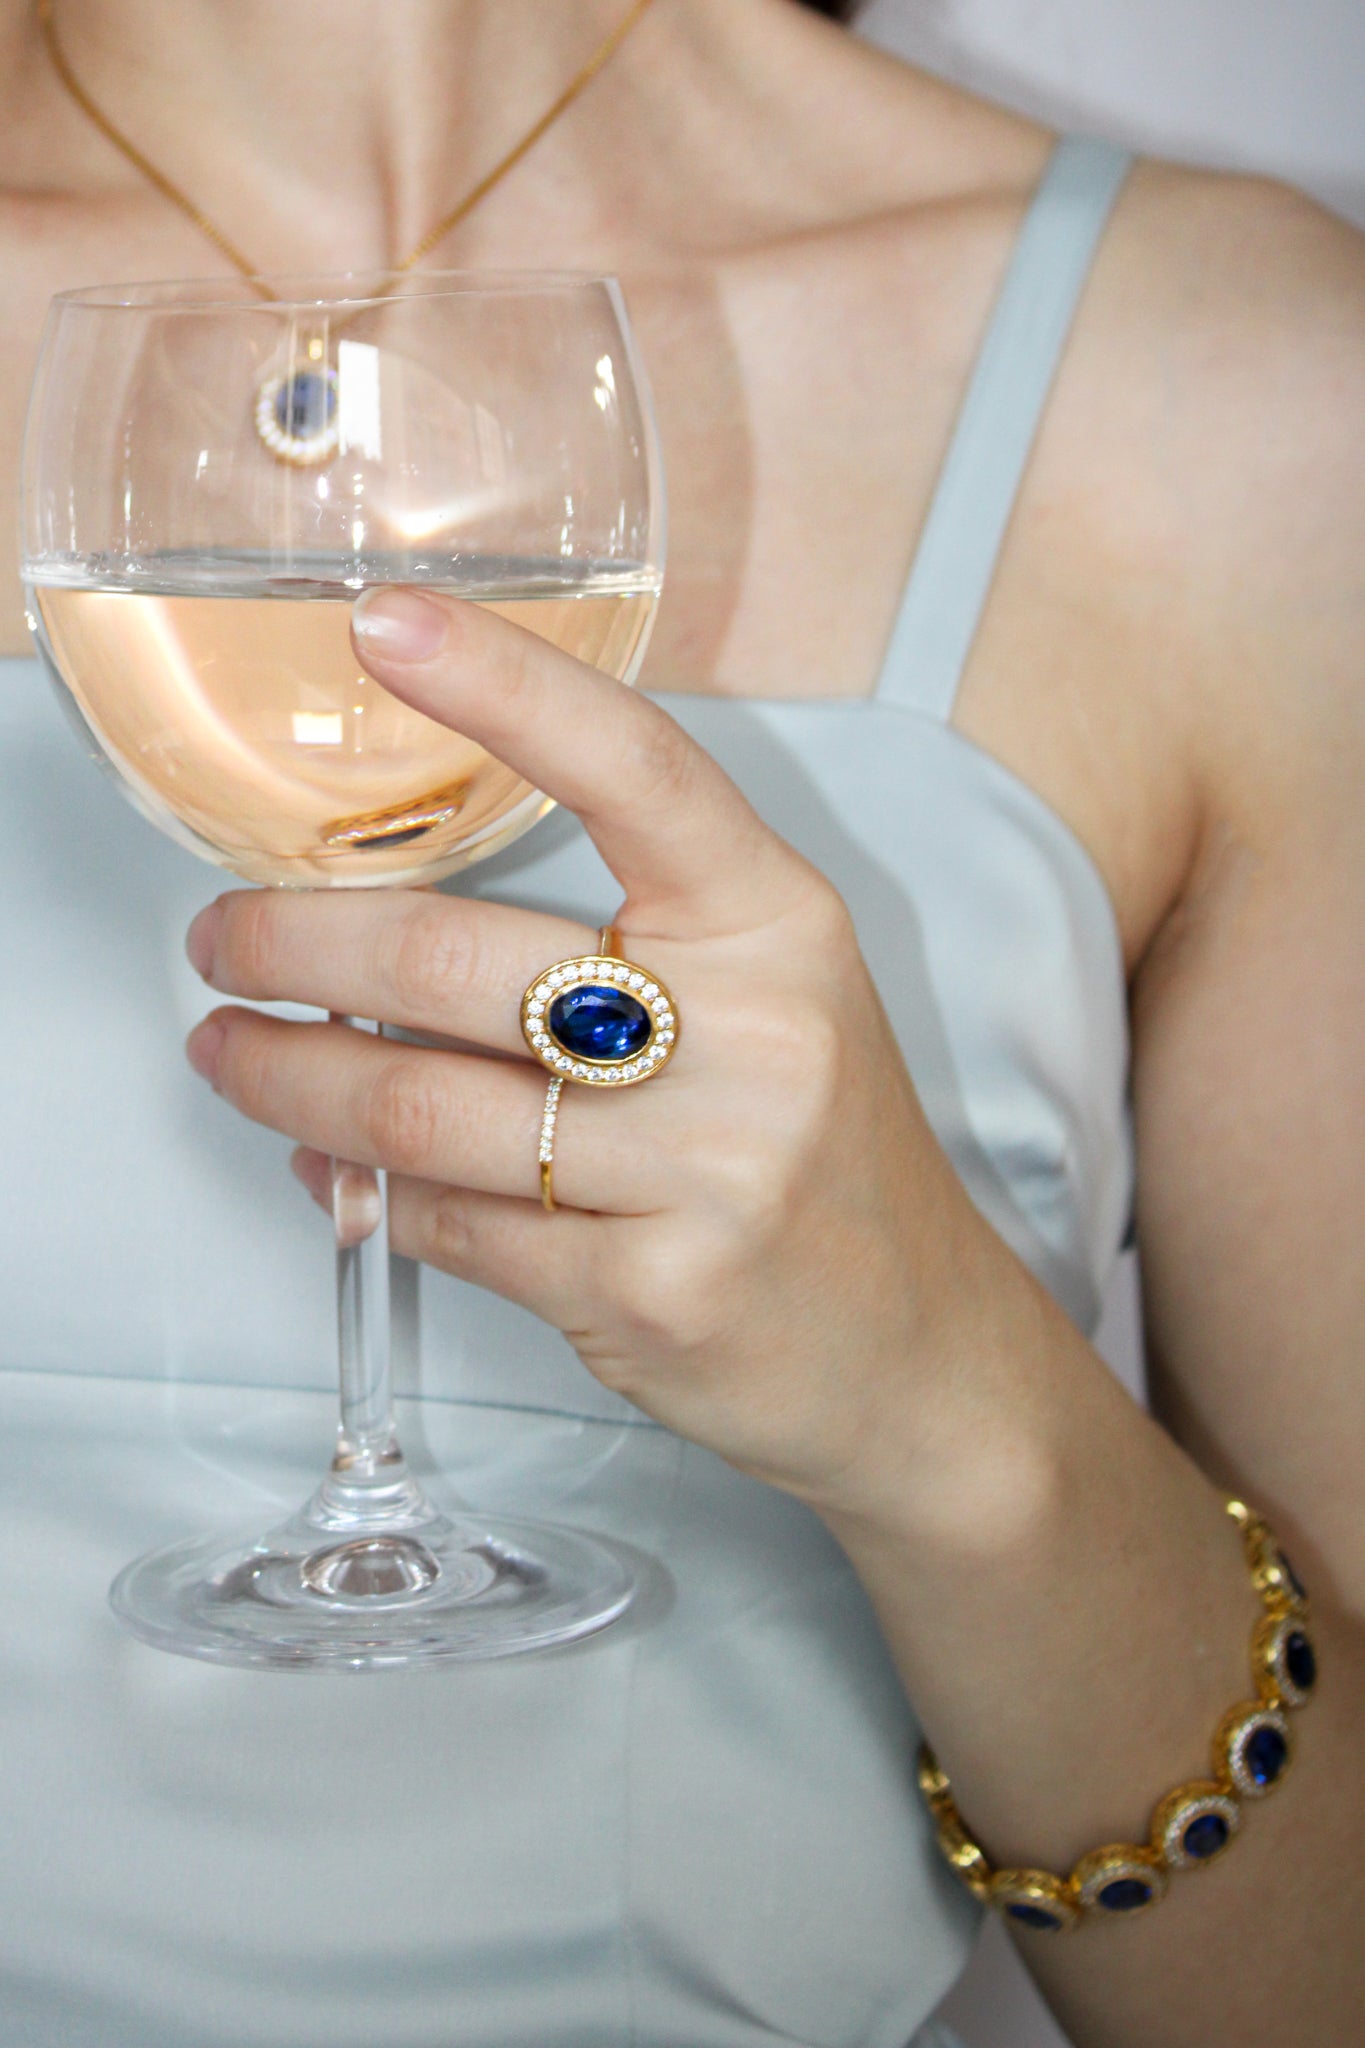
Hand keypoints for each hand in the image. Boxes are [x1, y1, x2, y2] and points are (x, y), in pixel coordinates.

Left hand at [184, 588, 1017, 1517]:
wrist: (919, 1353)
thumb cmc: (817, 1150)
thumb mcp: (771, 1003)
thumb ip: (625, 942)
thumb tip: (385, 933)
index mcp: (779, 926)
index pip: (637, 767)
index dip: (506, 683)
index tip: (380, 622)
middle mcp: (756, 1036)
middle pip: (455, 956)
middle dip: (290, 942)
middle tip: (218, 939)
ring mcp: (707, 1172)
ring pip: (419, 1106)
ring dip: (286, 1076)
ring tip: (230, 1054)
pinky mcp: (651, 1293)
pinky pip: (449, 1226)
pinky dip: (361, 1192)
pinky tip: (331, 1169)